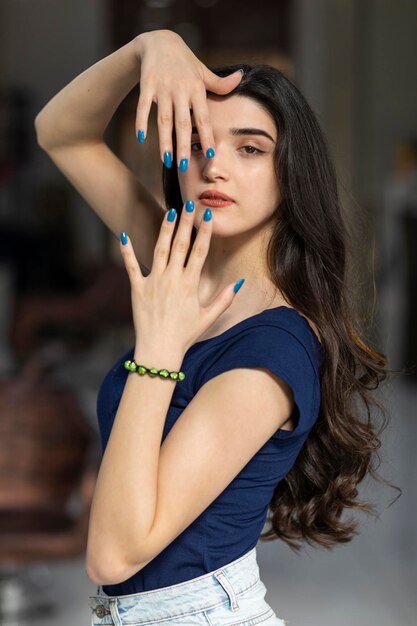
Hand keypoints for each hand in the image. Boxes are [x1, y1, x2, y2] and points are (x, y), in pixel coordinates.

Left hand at [119, 202, 244, 355]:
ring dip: (164, 229)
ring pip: (159, 249)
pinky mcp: (137, 289)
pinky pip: (131, 266)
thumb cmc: (185, 335)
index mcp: (190, 284)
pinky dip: (127, 251)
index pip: (199, 252)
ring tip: (168, 211)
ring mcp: (154, 282)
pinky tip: (124, 234)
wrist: (159, 350)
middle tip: (188, 203)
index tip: (207, 215)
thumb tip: (240, 282)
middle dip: (185, 222)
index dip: (204, 232)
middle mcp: (172, 279)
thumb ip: (224, 298)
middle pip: (180, 244)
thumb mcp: (209, 317)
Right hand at [133, 30, 242, 168]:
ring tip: (166, 160)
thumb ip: (220, 84)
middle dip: (183, 145)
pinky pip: (143, 107)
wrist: (159, 41)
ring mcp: (163, 88)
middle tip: (184, 166)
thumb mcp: (203, 71)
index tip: (210, 154)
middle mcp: (180, 90)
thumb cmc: (185, 62)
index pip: (203, 117)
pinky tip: (140, 139)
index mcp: (196, 89)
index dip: (207, 136)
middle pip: (182, 122)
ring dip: (164, 140)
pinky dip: (141, 122)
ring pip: (163, 119)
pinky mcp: (147, 85)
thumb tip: (242, 78)